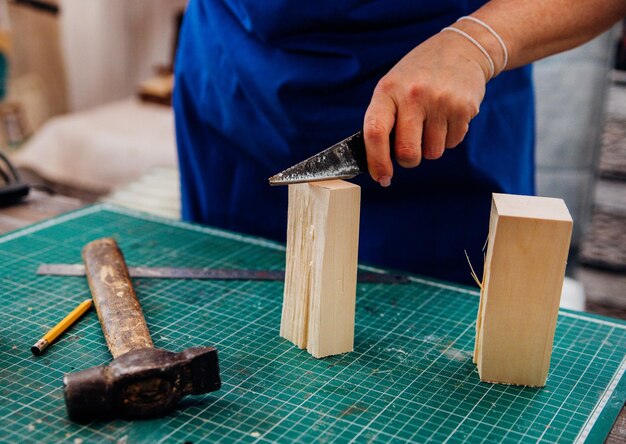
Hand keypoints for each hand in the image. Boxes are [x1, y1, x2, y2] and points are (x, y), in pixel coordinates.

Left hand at [363, 30, 489, 186]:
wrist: (461, 48)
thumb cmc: (418, 75)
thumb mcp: (393, 87)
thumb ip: (384, 120)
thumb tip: (377, 164)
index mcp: (388, 90)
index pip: (375, 133)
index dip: (376, 162)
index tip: (381, 177)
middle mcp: (413, 96)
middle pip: (407, 152)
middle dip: (409, 160)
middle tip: (411, 149)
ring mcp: (440, 102)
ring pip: (432, 153)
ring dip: (431, 146)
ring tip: (432, 120)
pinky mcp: (463, 108)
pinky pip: (452, 144)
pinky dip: (448, 138)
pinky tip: (447, 116)